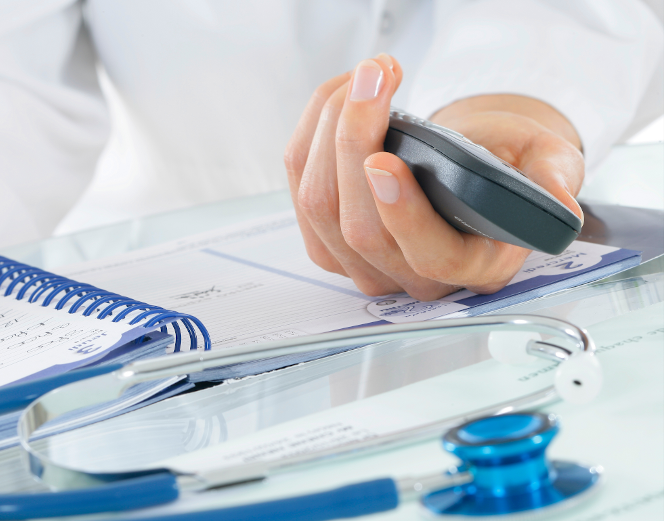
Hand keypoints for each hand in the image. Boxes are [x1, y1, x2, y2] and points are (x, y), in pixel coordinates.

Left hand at [285, 54, 583, 299]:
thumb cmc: (506, 165)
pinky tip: (341, 97)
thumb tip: (556, 204)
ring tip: (366, 76)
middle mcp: (412, 275)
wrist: (474, 163)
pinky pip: (300, 188)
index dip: (403, 213)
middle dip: (356, 140)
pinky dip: (312, 132)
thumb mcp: (548, 163)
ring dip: (330, 127)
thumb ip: (553, 181)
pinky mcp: (328, 238)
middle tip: (376, 76)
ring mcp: (363, 261)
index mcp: (473, 265)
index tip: (385, 160)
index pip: (430, 256)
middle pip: (360, 226)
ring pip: (320, 205)